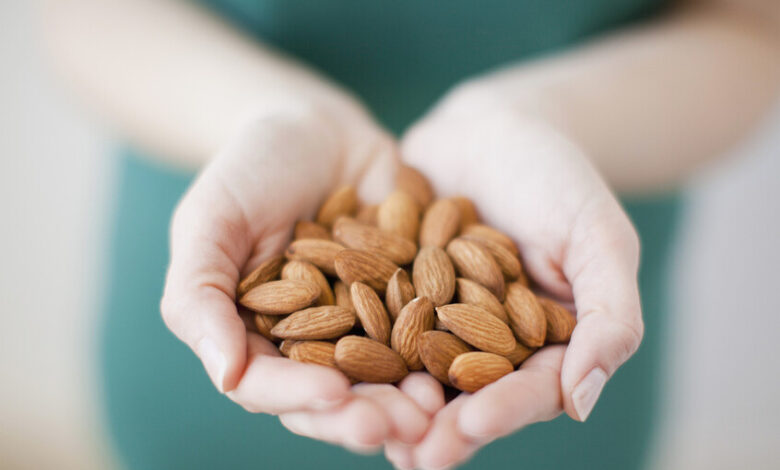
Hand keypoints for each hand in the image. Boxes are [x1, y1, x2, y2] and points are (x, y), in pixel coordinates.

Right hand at [160, 100, 432, 450]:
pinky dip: (452, 346)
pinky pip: (434, 328)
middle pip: (338, 395)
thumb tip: (224, 377)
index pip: (270, 386)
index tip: (334, 395)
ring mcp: (368, 324)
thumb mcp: (210, 221)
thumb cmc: (249, 169)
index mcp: (257, 340)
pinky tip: (476, 356)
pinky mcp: (413, 298)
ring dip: (414, 397)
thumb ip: (200, 296)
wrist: (316, 128)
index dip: (299, 397)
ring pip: (389, 375)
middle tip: (404, 426)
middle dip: (368, 414)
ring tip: (439, 407)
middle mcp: (315, 344)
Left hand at [385, 84, 642, 468]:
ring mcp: (438, 320)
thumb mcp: (599, 237)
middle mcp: (488, 342)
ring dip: (392, 403)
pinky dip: (354, 346)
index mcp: (546, 343)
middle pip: (466, 396)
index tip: (469, 426)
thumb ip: (609, 317)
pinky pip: (374, 324)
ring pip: (415, 372)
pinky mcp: (394, 292)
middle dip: (439, 426)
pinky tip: (326, 369)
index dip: (502, 412)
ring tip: (363, 427)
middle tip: (411, 454)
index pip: (529, 391)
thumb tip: (582, 402)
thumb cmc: (560, 176)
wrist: (495, 126)